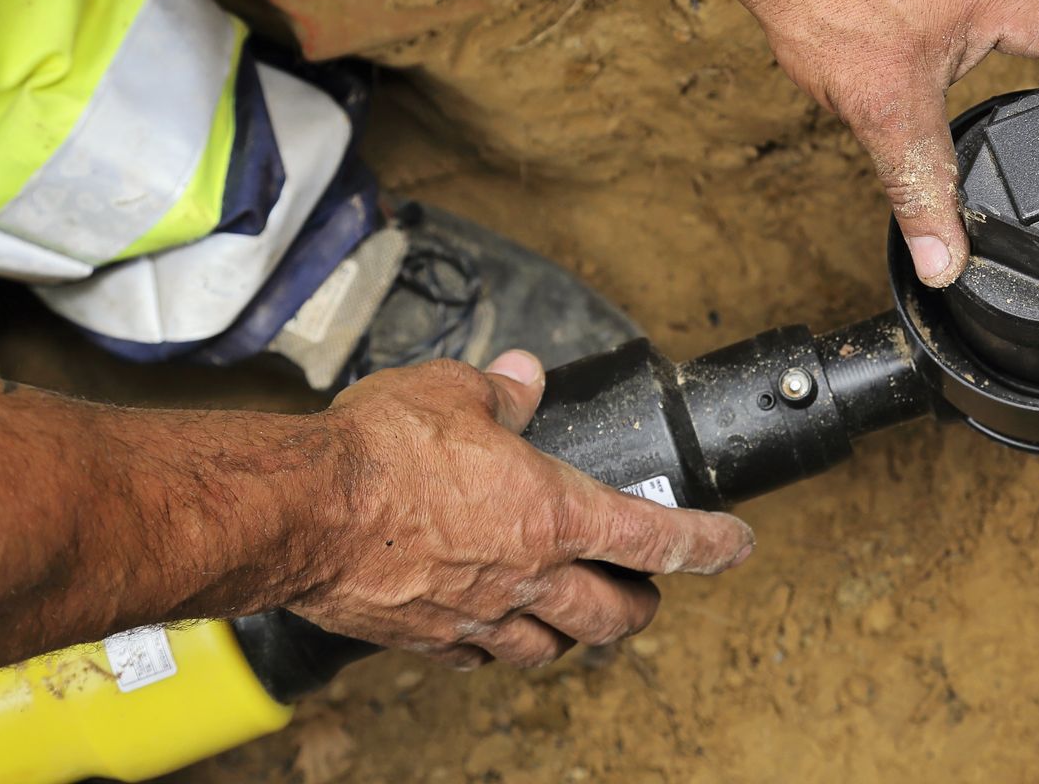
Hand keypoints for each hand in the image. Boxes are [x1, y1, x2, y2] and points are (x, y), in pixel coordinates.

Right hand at [290, 351, 754, 667]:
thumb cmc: (380, 449)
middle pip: (612, 615)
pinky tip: (492, 633)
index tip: (737, 544)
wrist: (301, 512)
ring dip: (574, 636)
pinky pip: (480, 657)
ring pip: (549, 649)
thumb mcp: (453, 391)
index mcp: (552, 511)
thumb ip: (500, 393)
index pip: (656, 537)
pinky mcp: (426, 638)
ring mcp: (477, 615)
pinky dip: (498, 647)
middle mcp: (526, 575)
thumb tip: (524, 380)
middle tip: (647, 592)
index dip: (708, 544)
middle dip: (641, 606)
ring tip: (577, 619)